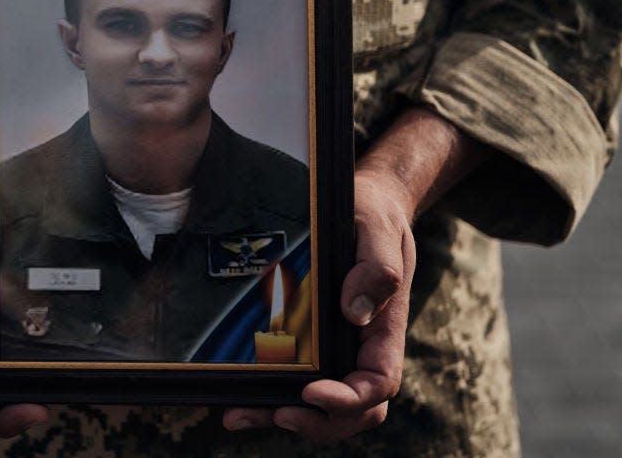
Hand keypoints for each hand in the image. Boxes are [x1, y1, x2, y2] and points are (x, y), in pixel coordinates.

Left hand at [224, 107, 486, 443]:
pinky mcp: (311, 338)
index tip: (313, 391)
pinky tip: (236, 395)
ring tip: (238, 414)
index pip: (378, 382)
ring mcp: (337, 344)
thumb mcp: (378, 228)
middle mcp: (362, 345)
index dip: (349, 399)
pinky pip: (297, 377)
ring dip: (282, 414)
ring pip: (320, 403)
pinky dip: (271, 394)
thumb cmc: (372, 212)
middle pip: (352, 410)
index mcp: (385, 327)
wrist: (364, 199)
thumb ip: (378, 268)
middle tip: (275, 415)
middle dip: (315, 422)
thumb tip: (354, 312)